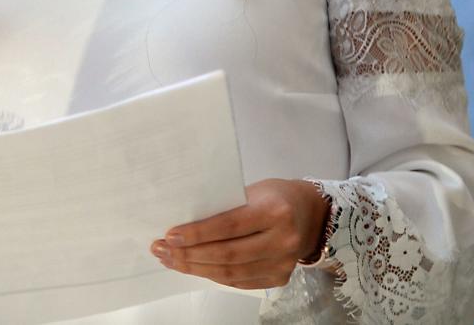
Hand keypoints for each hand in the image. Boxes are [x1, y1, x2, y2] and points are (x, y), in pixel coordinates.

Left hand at [149, 179, 329, 288]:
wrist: (311, 213)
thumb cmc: (274, 195)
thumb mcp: (252, 191)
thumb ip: (225, 207)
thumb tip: (184, 224)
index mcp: (274, 211)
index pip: (228, 226)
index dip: (197, 233)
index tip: (170, 235)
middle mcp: (282, 240)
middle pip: (227, 254)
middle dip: (189, 254)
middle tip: (162, 250)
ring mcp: (282, 263)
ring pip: (230, 273)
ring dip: (196, 268)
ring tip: (172, 260)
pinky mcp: (279, 278)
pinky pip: (239, 282)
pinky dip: (214, 275)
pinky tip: (195, 267)